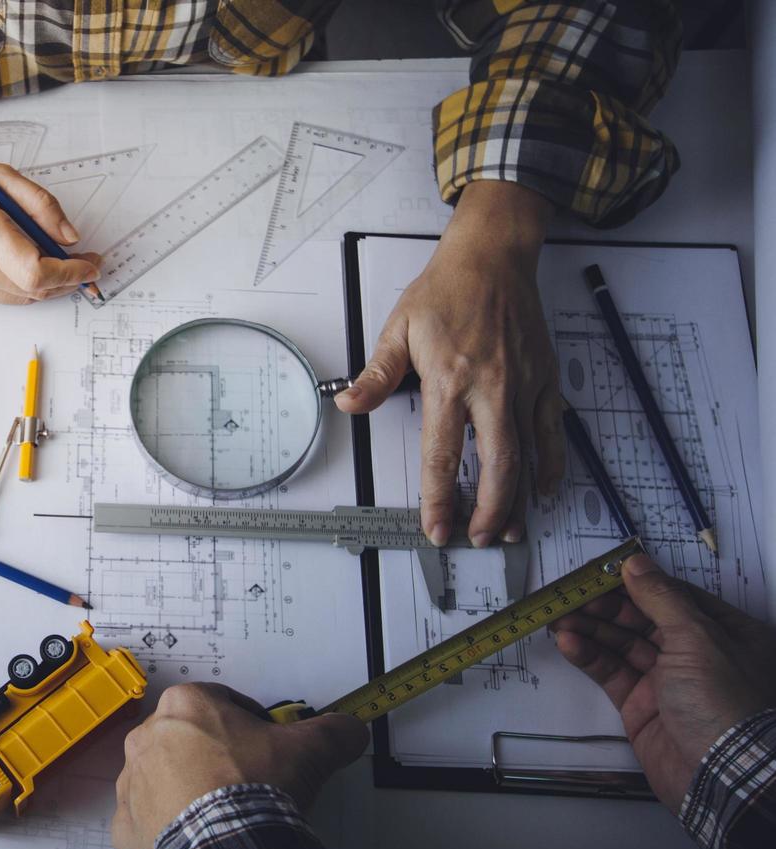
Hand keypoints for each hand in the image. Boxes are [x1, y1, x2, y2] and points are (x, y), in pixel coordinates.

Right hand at [0, 142, 101, 302]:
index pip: (38, 272)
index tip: (90, 263)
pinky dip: (18, 285)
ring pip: (17, 298)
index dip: (72, 273)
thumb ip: (39, 205)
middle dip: (66, 281)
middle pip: (33, 291)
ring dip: (45, 286)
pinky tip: (23, 265)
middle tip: (84, 264)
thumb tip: (70, 237)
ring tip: (58, 263)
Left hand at [110, 683, 366, 848]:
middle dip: (216, 757)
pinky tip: (200, 841)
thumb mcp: (309, 750)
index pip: (223, 703)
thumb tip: (350, 729)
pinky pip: (149, 823)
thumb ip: (332, 731)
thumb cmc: (257, 787)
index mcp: (184, 704)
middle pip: (189, 740)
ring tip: (225, 817)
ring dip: (189, 791)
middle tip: (249, 784)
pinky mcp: (124, 828)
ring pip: (165, 780)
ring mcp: (131, 783)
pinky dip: (171, 830)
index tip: (269, 749)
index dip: (252, 725)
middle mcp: (147, 736)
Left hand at [335, 181, 563, 547]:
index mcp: (450, 381)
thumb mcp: (398, 329)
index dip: (440, 498)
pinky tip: (544, 489)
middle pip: (497, 465)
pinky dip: (551, 464)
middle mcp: (491, 389)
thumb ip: (376, 375)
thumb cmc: (445, 291)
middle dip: (490, 510)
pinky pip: (553, 431)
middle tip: (479, 538)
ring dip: (521, 499)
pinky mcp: (546, 379)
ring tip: (512, 531)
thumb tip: (348, 404)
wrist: (493, 257)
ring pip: (528, 456)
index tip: (436, 527)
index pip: (443, 454)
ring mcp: (524, 385)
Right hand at [553, 553, 775, 811]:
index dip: (634, 581)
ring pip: (621, 644)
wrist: (720, 775)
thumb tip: (636, 563)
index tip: (598, 572)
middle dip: (604, 606)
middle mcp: (697, 653)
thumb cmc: (723, 702)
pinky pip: (611, 672)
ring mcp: (668, 680)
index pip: (671, 595)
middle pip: (642, 618)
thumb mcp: (696, 638)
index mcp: (723, 631)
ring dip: (589, 629)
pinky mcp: (642, 705)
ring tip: (556, 618)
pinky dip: (589, 656)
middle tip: (567, 594)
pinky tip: (568, 642)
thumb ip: (661, 598)